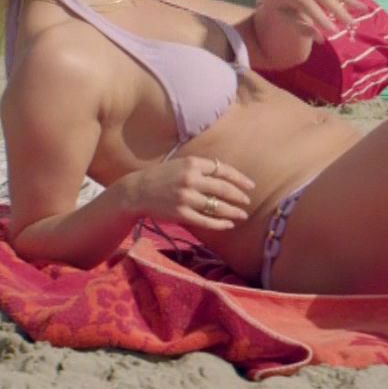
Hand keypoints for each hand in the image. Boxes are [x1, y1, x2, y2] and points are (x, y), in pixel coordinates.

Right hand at [124, 156, 257, 231]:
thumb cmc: (162, 177)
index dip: (239, 178)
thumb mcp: (181, 164)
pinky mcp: (180, 213)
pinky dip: (219, 224)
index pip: (223, 170)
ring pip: (217, 206)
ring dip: (233, 212)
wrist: (136, 191)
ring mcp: (185, 197)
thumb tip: (227, 176)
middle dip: (239, 196)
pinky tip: (228, 225)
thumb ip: (201, 168)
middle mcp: (190, 179)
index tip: (250, 185)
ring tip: (243, 215)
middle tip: (248, 201)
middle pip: (223, 188)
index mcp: (192, 163)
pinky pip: (205, 221)